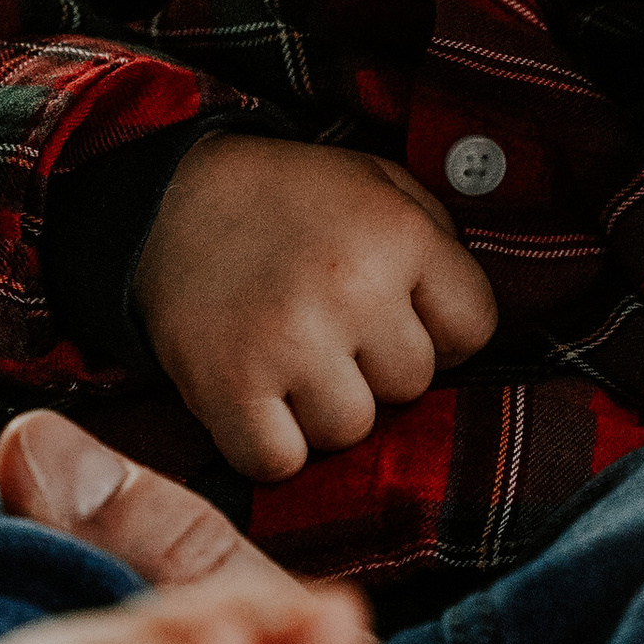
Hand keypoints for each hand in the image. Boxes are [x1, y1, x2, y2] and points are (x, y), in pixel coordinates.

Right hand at [133, 132, 496, 478]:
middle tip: (329, 329)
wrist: (167, 202)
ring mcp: (290, 342)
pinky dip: (268, 443)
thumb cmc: (290, 200)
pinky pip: (281, 460)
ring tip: (291, 359)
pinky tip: (256, 398)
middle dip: (377, 366)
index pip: (475, 329)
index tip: (397, 315)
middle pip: (411, 386)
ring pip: (350, 430)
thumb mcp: (379, 182)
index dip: (441, 330)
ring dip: (323, 407)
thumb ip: (440, 238)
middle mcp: (353, 289)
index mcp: (400, 235)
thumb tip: (472, 322)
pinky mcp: (229, 386)